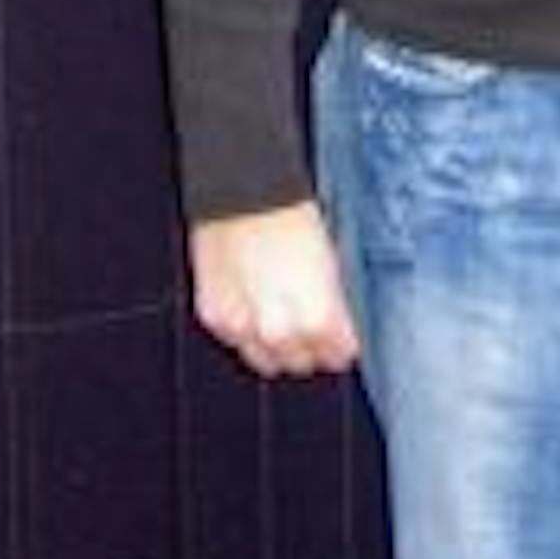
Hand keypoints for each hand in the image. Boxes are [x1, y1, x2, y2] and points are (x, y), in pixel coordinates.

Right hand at [189, 201, 359, 378]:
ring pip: (266, 363)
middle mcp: (279, 331)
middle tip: (314, 336)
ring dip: (278, 351)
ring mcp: (243, 328)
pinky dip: (247, 336)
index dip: (341, 348)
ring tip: (285, 330)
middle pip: (301, 364)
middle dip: (311, 351)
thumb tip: (335, 320)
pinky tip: (256, 316)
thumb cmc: (292, 215)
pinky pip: (236, 343)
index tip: (343, 343)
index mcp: (317, 316)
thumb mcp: (330, 262)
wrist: (244, 194)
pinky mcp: (215, 319)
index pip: (336, 355)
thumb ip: (331, 303)